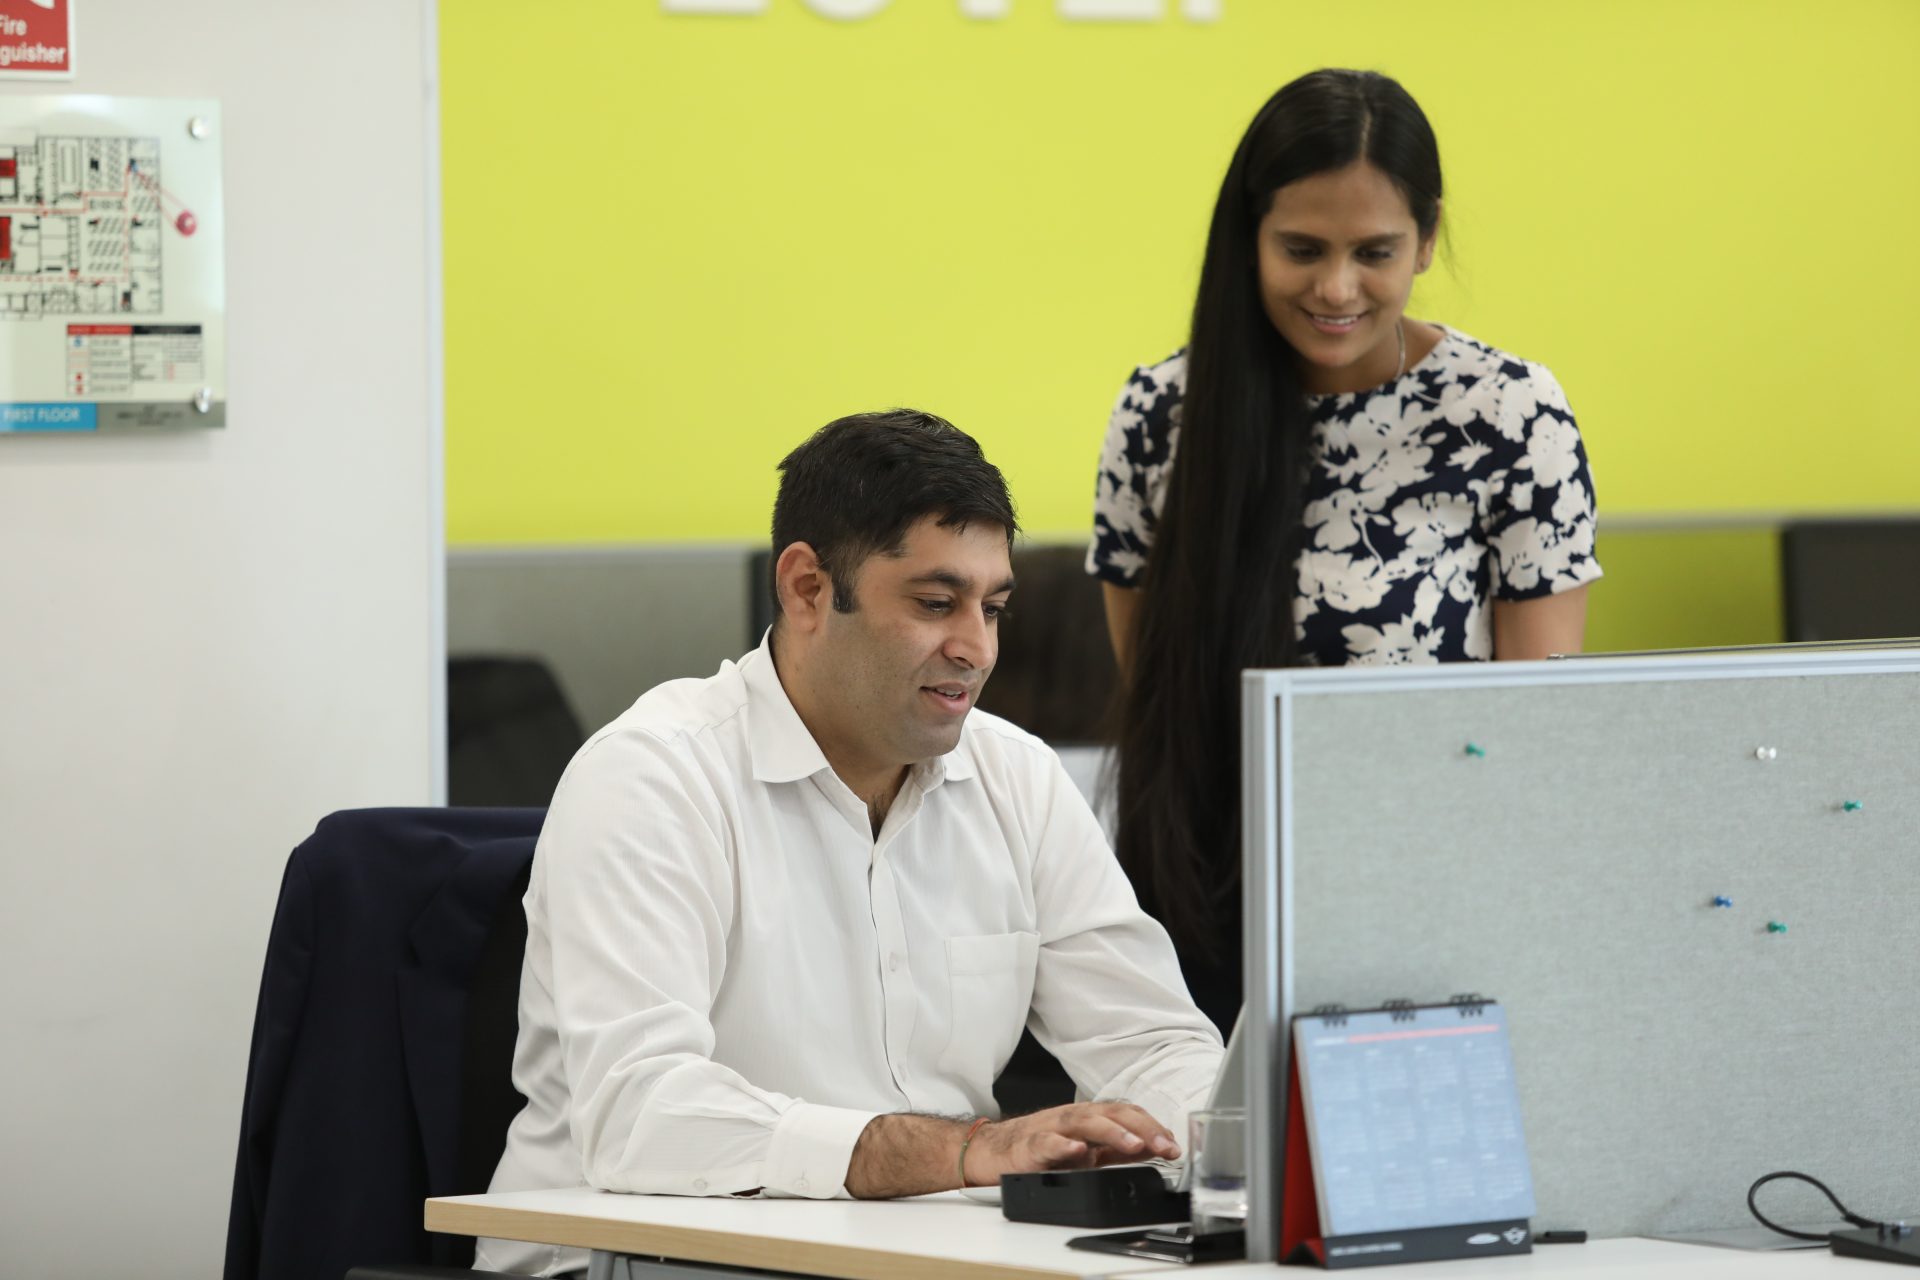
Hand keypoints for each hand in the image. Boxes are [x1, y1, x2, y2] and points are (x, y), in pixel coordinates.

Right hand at [963, 1102, 1179, 1184]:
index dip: (1153, 1128)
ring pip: (1085, 1123)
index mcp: (1091, 1118)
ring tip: (1135, 1146)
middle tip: (1166, 1146)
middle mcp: (1074, 1118)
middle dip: (1143, 1129)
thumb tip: (1154, 1149)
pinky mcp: (1030, 1147)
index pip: (1128, 1115)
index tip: (1175, 1146)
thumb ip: (1118, 1150)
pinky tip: (1079, 1151)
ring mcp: (1052, 1129)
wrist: (995, 1152)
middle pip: (1113, 1113)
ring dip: (1113, 1133)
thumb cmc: (1042, 1149)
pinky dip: (1064, 1146)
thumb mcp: (1088, 1150)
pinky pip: (1047, 1143)